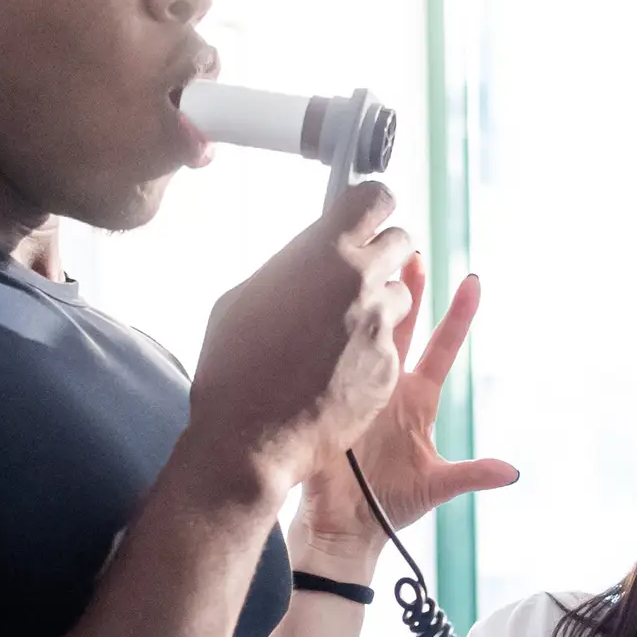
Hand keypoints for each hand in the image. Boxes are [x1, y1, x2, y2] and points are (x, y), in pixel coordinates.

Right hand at [184, 181, 415, 506]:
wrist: (248, 439)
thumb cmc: (234, 367)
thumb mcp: (244, 296)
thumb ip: (290, 269)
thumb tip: (308, 262)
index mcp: (325, 252)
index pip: (374, 198)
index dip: (373, 205)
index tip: (370, 213)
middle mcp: (362, 281)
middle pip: (401, 241)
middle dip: (384, 252)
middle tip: (363, 270)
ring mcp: (381, 327)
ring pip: (401, 296)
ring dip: (380, 305)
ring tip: (342, 330)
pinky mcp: (389, 369)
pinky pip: (391, 347)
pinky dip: (372, 354)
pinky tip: (338, 372)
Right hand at [295, 265, 513, 561]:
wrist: (344, 528)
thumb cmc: (390, 507)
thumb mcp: (437, 486)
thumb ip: (472, 475)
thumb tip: (513, 472)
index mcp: (418, 400)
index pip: (443, 347)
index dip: (459, 316)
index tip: (473, 281)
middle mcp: (389, 386)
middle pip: (402, 327)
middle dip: (408, 289)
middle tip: (412, 252)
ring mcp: (357, 388)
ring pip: (367, 333)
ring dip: (373, 300)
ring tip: (376, 263)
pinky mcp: (330, 399)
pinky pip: (332, 364)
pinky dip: (332, 336)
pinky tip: (327, 305)